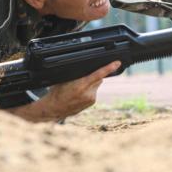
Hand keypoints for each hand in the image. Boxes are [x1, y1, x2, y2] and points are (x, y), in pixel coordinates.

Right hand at [5, 60, 120, 121]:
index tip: (117, 63)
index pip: (98, 74)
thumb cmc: (57, 92)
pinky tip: (80, 93)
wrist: (55, 108)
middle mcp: (88, 93)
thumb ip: (78, 74)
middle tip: (81, 78)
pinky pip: (94, 91)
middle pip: (98, 78)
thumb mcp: (65, 79)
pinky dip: (90, 90)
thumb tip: (88, 67)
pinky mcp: (92, 102)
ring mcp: (91, 99)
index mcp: (80, 86)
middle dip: (93, 75)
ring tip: (78, 88)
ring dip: (91, 83)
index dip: (108, 68)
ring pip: (96, 85)